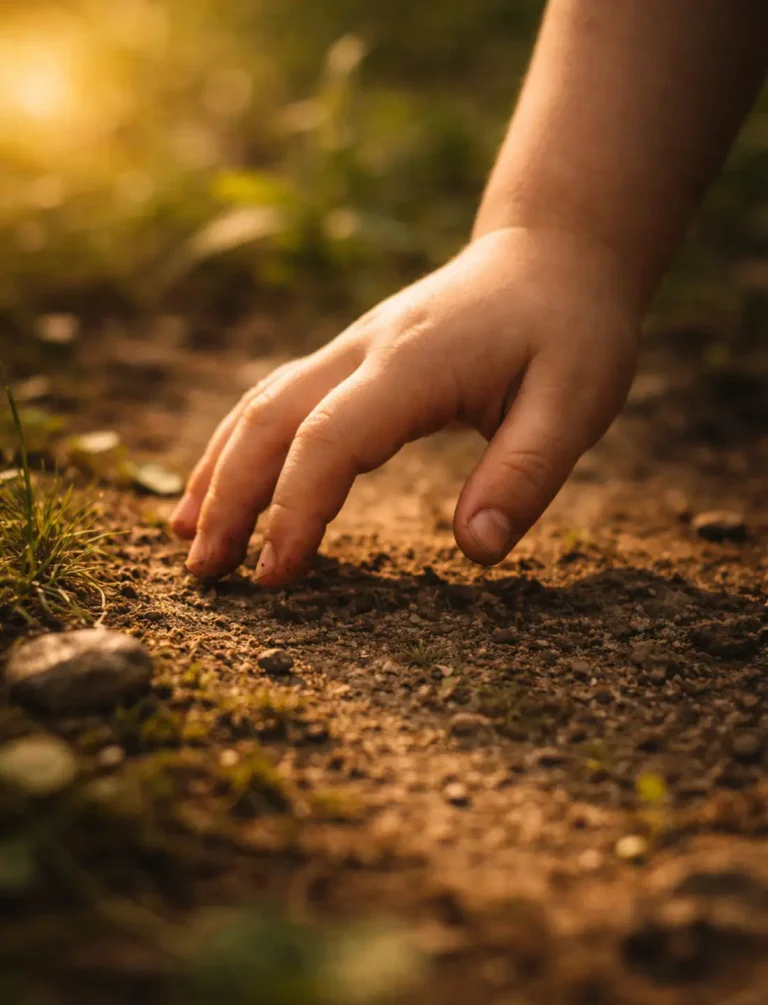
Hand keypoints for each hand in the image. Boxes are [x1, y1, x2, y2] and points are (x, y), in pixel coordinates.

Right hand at [170, 226, 639, 585]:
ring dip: (220, 472)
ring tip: (189, 540)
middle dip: (231, 498)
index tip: (274, 577)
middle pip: (270, 420)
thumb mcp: (575, 402)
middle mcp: (365, 349)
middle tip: (205, 574)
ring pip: (260, 405)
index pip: (331, 440)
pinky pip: (277, 399)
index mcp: (415, 364)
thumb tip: (477, 550)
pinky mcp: (350, 358)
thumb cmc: (571, 329)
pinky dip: (239, 446)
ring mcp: (351, 348)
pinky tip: (223, 485)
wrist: (552, 253)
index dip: (295, 510)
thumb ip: (525, 474)